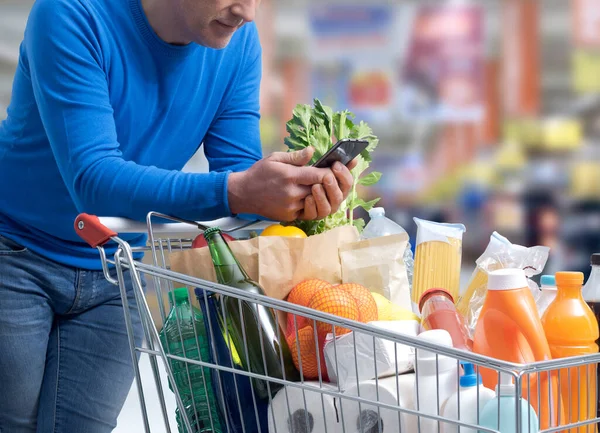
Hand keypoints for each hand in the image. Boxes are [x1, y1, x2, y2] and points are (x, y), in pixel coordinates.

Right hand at [228, 147, 350, 220]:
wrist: (242, 193)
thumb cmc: (259, 173)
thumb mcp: (275, 158)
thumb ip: (296, 157)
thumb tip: (312, 151)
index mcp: (289, 176)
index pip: (318, 175)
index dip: (329, 172)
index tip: (335, 168)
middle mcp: (292, 193)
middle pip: (320, 189)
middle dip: (328, 184)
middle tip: (333, 178)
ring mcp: (291, 207)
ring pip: (315, 201)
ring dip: (320, 195)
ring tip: (323, 187)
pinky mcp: (289, 216)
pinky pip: (307, 211)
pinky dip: (310, 204)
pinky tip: (310, 196)